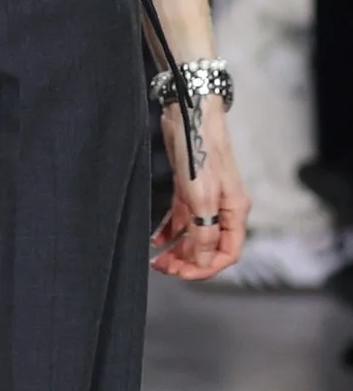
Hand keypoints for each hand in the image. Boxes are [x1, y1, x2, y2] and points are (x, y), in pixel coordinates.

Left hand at [153, 106, 247, 279]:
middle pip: (208, 246)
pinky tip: (156, 240)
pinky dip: (169, 231)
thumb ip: (204, 231)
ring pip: (193, 235)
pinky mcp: (188, 190)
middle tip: (165, 269)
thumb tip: (203, 260)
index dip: (206, 267)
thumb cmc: (200, 153)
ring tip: (157, 261)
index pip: (227, 252)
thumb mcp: (202, 197)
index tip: (183, 274)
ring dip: (177, 250)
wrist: (189, 116)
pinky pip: (181, 219)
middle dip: (188, 261)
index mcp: (234, 211)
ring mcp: (205, 199)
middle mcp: (222, 208)